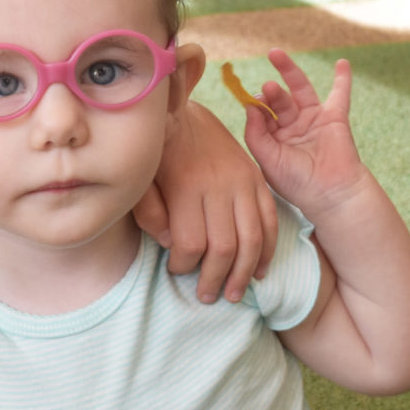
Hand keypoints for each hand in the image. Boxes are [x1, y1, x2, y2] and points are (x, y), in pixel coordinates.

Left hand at [135, 100, 279, 303]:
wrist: (181, 113)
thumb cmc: (155, 152)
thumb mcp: (140, 178)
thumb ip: (149, 212)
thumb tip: (169, 245)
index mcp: (186, 185)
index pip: (190, 243)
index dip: (182, 266)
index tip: (174, 271)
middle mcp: (218, 184)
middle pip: (223, 246)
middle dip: (214, 279)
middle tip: (206, 297)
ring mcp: (243, 180)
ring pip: (251, 238)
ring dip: (243, 272)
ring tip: (233, 294)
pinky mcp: (256, 177)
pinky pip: (269, 219)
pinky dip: (267, 248)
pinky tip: (259, 271)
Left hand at [241, 52, 371, 219]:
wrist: (329, 195)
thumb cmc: (296, 183)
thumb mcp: (267, 160)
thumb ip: (256, 133)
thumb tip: (251, 106)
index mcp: (273, 137)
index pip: (261, 114)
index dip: (256, 106)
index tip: (252, 103)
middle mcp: (292, 125)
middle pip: (279, 100)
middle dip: (271, 91)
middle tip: (267, 87)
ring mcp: (313, 119)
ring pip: (300, 90)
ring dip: (289, 71)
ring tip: (276, 55)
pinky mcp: (335, 118)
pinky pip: (340, 95)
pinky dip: (343, 79)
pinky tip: (342, 63)